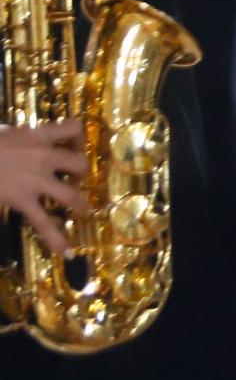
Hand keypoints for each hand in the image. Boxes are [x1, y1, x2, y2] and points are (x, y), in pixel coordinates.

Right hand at [0, 121, 85, 255]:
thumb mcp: (3, 133)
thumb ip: (15, 136)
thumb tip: (11, 135)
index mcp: (38, 135)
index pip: (74, 128)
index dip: (79, 138)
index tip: (73, 145)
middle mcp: (44, 156)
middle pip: (80, 163)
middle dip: (82, 172)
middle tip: (75, 177)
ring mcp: (36, 180)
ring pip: (70, 195)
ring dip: (80, 204)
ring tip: (84, 212)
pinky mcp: (23, 200)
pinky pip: (43, 222)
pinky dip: (55, 238)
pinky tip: (65, 251)